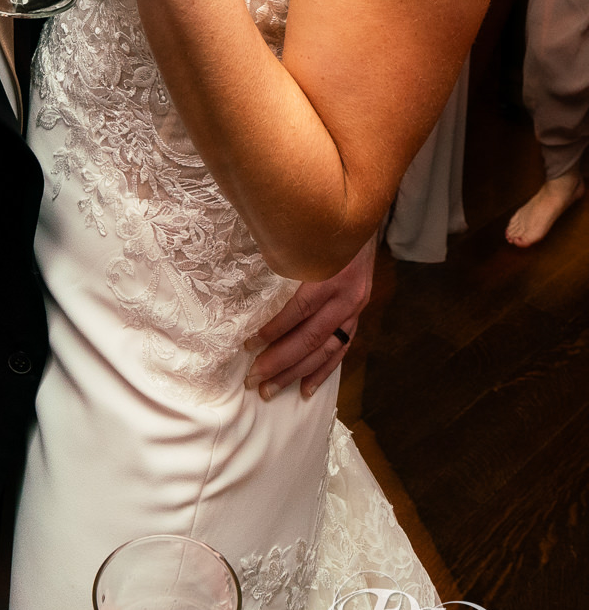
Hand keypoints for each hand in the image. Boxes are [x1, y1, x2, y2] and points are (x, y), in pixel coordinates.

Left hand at [243, 235, 375, 399]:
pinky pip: (341, 349)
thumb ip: (283, 257)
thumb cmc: (325, 226)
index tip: (249, 345)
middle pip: (311, 338)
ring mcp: (355, 309)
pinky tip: (306, 388)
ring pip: (325, 350)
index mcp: (332, 276)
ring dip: (297, 373)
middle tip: (254, 379)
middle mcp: (347, 298)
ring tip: (272, 390)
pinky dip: (323, 370)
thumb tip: (246, 274)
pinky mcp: (358, 315)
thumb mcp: (305, 237)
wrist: (363, 220)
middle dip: (280, 362)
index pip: (299, 311)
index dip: (274, 330)